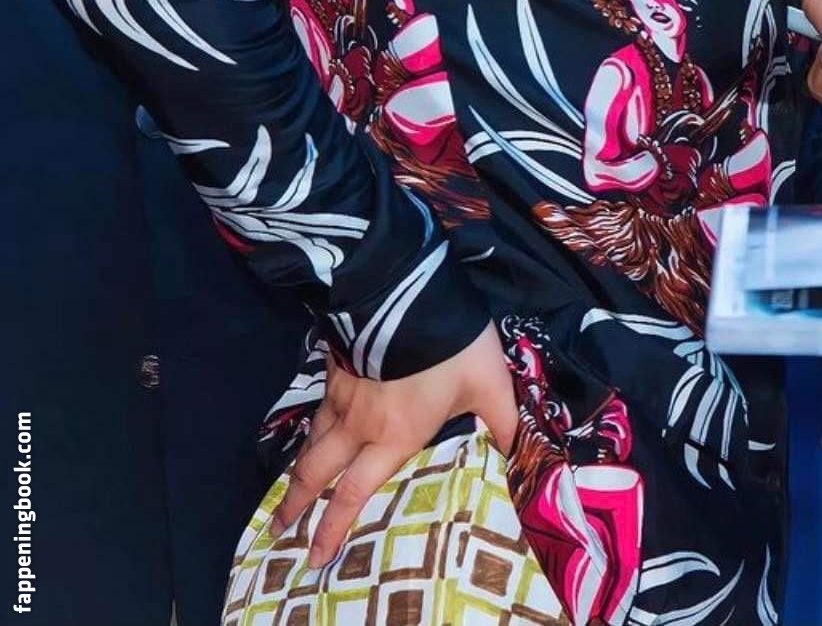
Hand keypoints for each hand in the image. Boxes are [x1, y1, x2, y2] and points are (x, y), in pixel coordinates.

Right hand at [271, 321, 516, 566]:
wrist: (407, 289)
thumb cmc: (451, 344)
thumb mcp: (488, 383)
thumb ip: (502, 421)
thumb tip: (519, 455)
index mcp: (393, 437)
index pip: (354, 493)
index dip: (331, 528)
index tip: (313, 556)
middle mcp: (359, 423)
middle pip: (316, 471)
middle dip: (295, 502)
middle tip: (277, 527)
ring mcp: (342, 391)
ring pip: (312, 437)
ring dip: (299, 465)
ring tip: (289, 484)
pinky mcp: (336, 362)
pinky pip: (319, 402)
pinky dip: (312, 422)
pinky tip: (315, 422)